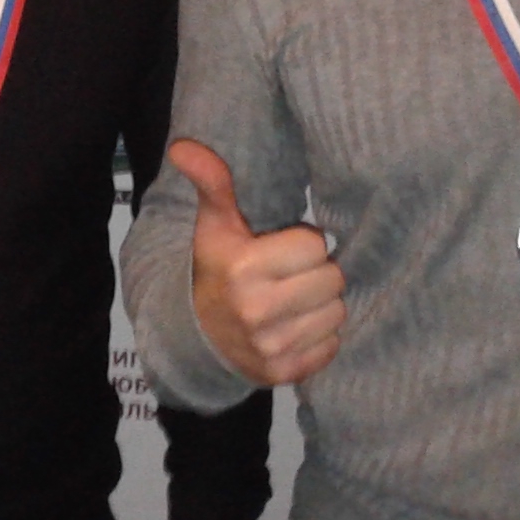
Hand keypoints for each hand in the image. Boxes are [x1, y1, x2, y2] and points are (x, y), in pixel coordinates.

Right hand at [170, 138, 344, 387]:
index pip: (315, 244)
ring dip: (320, 305)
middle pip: (333, 279)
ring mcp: (271, 347)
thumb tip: (182, 145)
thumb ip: (211, 183)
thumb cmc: (217, 271)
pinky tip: (294, 328)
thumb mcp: (214, 227)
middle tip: (289, 277)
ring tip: (293, 302)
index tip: (279, 251)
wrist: (197, 337)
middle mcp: (257, 310)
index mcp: (242, 268)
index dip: (301, 244)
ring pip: (336, 312)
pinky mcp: (284, 373)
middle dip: (315, 274)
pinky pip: (332, 345)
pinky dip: (319, 337)